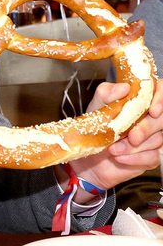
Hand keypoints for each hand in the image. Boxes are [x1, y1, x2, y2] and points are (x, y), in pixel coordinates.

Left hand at [69, 79, 162, 195]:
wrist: (90, 155)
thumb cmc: (96, 127)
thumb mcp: (96, 107)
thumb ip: (107, 93)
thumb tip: (124, 87)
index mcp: (140, 100)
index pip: (161, 92)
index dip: (161, 100)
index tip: (152, 110)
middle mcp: (151, 117)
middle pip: (162, 119)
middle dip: (146, 129)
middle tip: (130, 136)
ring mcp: (154, 137)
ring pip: (157, 140)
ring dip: (134, 146)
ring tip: (113, 149)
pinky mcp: (152, 156)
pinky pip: (153, 156)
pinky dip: (135, 158)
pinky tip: (120, 157)